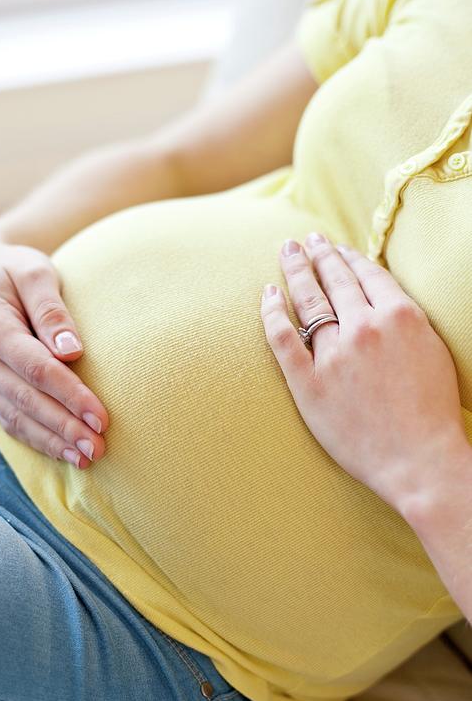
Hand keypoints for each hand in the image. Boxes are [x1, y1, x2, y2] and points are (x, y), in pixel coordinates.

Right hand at [0, 238, 108, 467]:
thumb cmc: (15, 269)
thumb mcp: (35, 272)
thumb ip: (52, 309)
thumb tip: (73, 351)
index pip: (37, 370)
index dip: (71, 396)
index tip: (102, 417)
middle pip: (28, 402)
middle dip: (66, 428)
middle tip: (100, 449)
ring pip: (18, 419)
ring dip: (53, 442)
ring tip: (88, 458)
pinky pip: (11, 422)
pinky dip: (38, 441)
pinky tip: (65, 454)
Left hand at [259, 233, 469, 514]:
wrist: (419, 459)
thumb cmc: (433, 412)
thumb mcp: (432, 350)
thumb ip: (406, 320)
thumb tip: (384, 299)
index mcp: (399, 316)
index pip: (367, 274)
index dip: (349, 257)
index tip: (338, 248)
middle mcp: (364, 327)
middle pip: (335, 280)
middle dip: (319, 254)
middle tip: (306, 240)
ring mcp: (333, 355)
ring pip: (308, 301)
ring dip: (296, 271)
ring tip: (288, 252)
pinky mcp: (308, 383)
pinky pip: (282, 338)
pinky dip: (272, 313)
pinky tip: (268, 294)